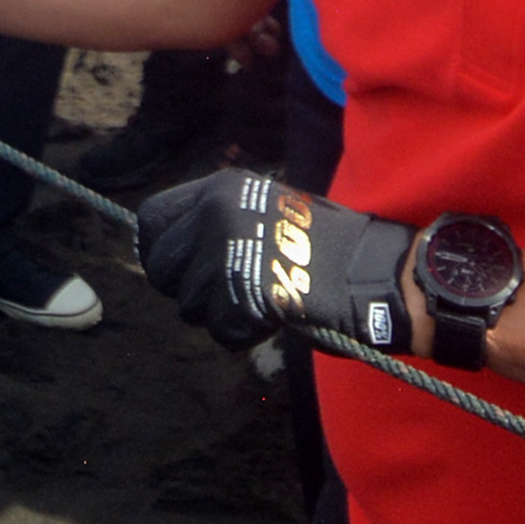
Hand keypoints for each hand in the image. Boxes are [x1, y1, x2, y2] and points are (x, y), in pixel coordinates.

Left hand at [132, 167, 418, 352]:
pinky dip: (244, 335)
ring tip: (261, 300)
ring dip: (220, 314)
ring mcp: (228, 253)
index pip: (151, 220)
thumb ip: (210, 224)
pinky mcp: (246, 294)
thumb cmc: (320, 246)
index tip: (179, 270)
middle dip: (188, 289)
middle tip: (226, 294)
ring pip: (190, 305)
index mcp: (219, 188)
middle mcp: (216, 214)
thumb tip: (161, 252)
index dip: (160, 251)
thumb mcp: (256, 211)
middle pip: (161, 268)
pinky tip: (273, 318)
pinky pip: (221, 330)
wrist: (374, 271)